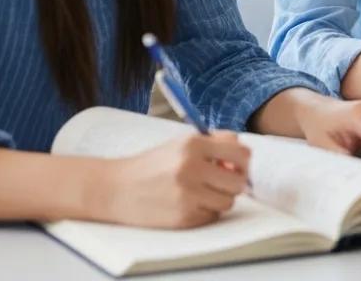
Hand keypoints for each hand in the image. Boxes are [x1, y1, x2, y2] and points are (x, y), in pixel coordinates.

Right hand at [99, 132, 249, 228]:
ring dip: (221, 198)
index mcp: (193, 144)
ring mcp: (187, 195)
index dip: (243, 160)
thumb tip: (243, 156)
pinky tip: (190, 203)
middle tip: (222, 180)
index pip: (241, 152)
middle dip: (234, 181)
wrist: (117, 188)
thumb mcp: (182, 142)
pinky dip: (206, 211)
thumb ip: (215, 144)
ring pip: (228, 201)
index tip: (237, 164)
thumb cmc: (153, 164)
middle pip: (238, 181)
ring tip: (204, 192)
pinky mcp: (182, 217)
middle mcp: (191, 168)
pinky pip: (211, 215)